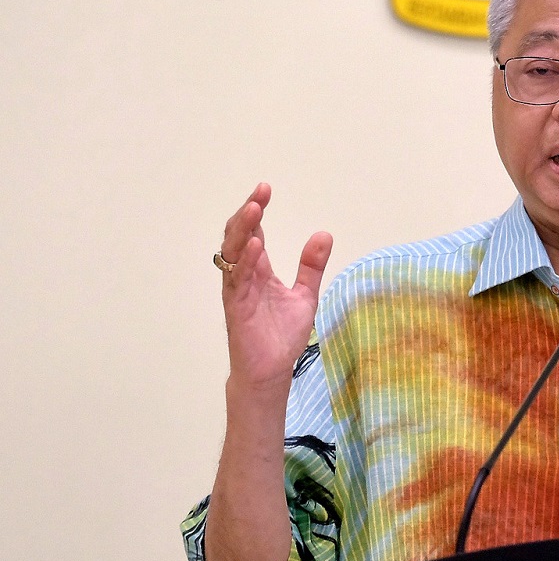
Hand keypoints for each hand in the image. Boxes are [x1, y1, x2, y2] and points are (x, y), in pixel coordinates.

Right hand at [218, 183, 332, 391]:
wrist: (272, 371)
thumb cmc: (281, 336)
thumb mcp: (305, 294)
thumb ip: (312, 266)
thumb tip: (324, 234)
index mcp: (259, 270)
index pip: (255, 233)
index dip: (257, 211)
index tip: (265, 189)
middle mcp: (245, 276)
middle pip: (238, 236)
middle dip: (247, 213)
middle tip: (260, 192)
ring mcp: (238, 290)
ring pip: (232, 254)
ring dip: (242, 231)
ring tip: (254, 209)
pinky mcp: (237, 308)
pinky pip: (237, 280)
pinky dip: (245, 262)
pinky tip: (254, 245)